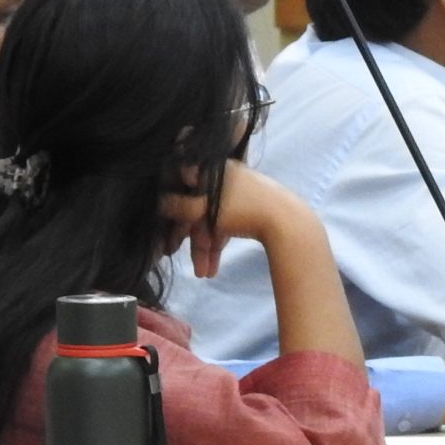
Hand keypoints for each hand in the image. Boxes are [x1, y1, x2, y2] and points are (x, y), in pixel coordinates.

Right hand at [162, 159, 306, 276]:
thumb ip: (177, 206)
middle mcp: (222, 178)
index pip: (182, 190)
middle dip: (191, 241)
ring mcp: (236, 193)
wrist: (286, 222)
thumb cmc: (240, 210)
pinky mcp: (247, 208)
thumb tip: (158, 202)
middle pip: (197, 210)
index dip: (171, 217)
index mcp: (211, 170)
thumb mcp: (202, 209)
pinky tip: (214, 268)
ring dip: (205, 249)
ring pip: (212, 221)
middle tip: (182, 262)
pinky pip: (225, 224)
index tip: (167, 241)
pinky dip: (219, 244)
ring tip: (205, 274)